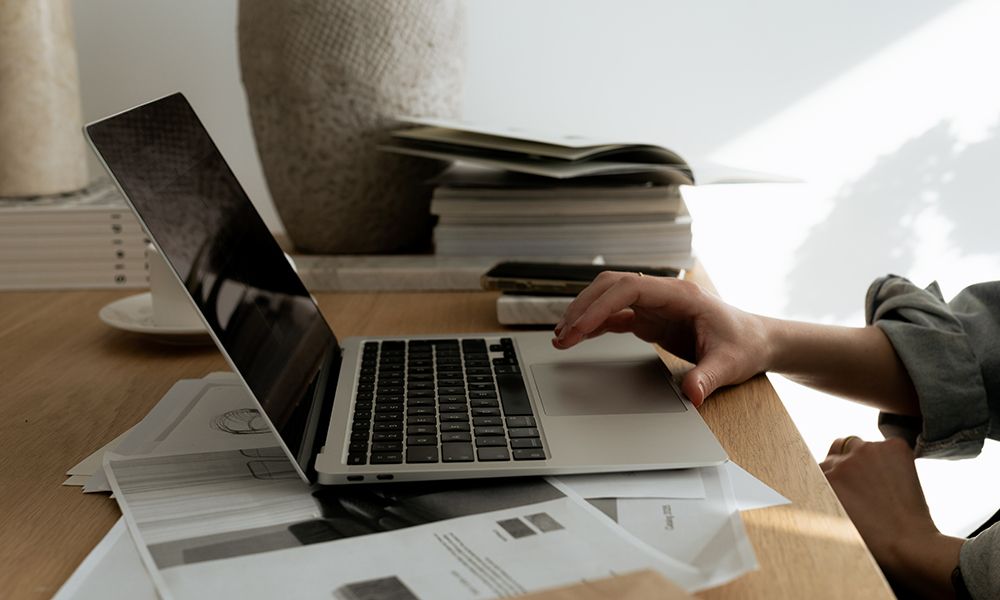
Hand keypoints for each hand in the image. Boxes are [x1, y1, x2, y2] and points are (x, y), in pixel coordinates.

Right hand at [551, 272, 770, 404]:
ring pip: (608, 298)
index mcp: (680, 295)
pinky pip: (615, 315)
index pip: (629, 288)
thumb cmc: (744, 345)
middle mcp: (662, 295)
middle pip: (611, 286)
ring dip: (584, 314)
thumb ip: (707, 378)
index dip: (600, 305)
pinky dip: (594, 324)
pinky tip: (578, 337)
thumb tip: (691, 395)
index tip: (579, 328)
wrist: (756, 341)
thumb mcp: (729, 364)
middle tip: (562, 335)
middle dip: (583, 307)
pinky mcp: (650, 319)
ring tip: (561, 337)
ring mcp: (654, 305)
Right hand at [821, 436, 962, 597]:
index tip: (844, 488)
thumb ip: (824, 493)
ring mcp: (869, 450)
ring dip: (864, 458)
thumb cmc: (870, 540)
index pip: (822, 466)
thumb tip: (824, 480)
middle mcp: (842, 460)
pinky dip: (891, 458)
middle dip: (846, 466)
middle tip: (863, 487)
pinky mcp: (894, 447)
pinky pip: (887, 446)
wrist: (908, 544)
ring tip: (880, 482)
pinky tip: (897, 479)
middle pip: (837, 451)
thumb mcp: (832, 516)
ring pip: (859, 444)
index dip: (833, 477)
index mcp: (824, 477)